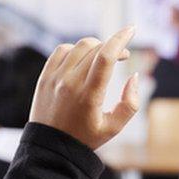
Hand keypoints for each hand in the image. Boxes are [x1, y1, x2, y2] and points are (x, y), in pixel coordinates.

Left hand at [30, 27, 139, 150]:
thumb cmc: (85, 138)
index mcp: (89, 95)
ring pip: (79, 46)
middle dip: (113, 46)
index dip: (121, 38)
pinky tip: (83, 59)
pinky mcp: (44, 77)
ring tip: (104, 57)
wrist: (50, 148)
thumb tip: (134, 75)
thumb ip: (130, 103)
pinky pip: (61, 50)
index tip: (131, 29)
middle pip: (95, 48)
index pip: (106, 56)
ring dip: (96, 46)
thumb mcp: (114, 128)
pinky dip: (75, 49)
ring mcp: (54, 78)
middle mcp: (70, 83)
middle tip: (123, 56)